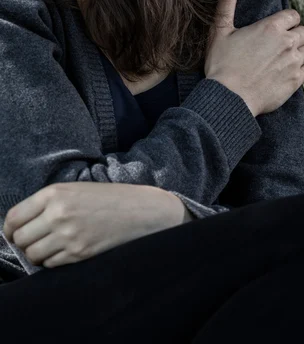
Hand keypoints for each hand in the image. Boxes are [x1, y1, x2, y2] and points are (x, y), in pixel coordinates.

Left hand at [3, 182, 191, 267]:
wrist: (140, 211)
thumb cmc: (108, 198)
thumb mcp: (75, 188)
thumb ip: (47, 202)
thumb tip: (20, 223)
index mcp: (54, 193)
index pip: (13, 217)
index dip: (9, 228)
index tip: (13, 232)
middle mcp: (58, 214)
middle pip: (20, 238)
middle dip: (24, 241)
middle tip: (35, 239)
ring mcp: (68, 235)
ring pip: (33, 254)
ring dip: (37, 253)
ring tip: (51, 245)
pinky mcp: (79, 253)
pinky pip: (50, 264)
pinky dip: (53, 261)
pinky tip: (65, 251)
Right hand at [205, 0, 303, 116]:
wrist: (229, 98)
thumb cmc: (222, 64)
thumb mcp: (219, 32)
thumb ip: (226, 7)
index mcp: (271, 27)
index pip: (294, 15)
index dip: (287, 20)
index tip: (279, 26)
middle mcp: (287, 42)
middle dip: (295, 35)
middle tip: (280, 43)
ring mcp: (293, 63)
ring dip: (297, 52)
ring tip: (282, 58)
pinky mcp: (295, 81)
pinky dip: (298, 70)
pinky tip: (284, 73)